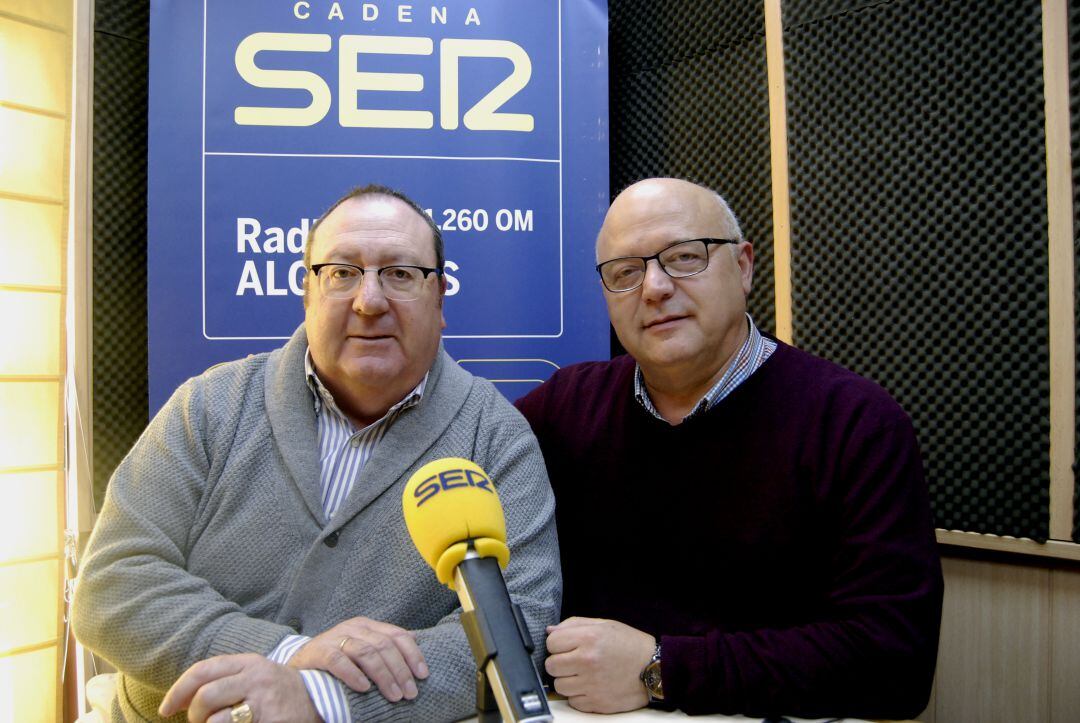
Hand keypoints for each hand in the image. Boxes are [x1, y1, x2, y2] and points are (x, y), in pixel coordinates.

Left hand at [159, 653, 318, 722]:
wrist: (320, 698)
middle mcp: (255, 678)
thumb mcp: (254, 674)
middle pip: (205, 697)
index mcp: (248, 662)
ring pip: (217, 720)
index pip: (202, 671)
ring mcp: (264, 701)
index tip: (166, 709)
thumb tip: (182, 698)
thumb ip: (224, 679)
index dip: (177, 691)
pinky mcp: (271, 721)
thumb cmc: (277, 690)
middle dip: (194, 715)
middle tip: (200, 722)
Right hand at [288, 616, 428, 701]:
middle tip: (409, 692)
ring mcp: (335, 637)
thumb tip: (415, 653)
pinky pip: (339, 661)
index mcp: (367, 626)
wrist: (300, 662)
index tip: (423, 674)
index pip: (397, 634)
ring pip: (366, 652)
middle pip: (384, 645)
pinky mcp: (319, 651)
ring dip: (383, 676)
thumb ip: (383, 649)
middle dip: (400, 670)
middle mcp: (353, 628)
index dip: (412, 654)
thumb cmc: (337, 659)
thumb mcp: (362, 650)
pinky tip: (364, 688)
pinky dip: (353, 674)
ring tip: (394, 695)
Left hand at [545, 616, 654, 712]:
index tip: (567, 646)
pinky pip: (573, 701)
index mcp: (589, 638)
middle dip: (559, 662)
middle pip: (551, 665)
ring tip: (583, 674)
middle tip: (573, 661)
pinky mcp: (596, 703)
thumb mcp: (605, 625)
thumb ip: (575, 624)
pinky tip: (591, 686)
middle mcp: (587, 661)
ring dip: (568, 680)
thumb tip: (550, 631)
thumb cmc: (629, 644)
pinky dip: (579, 695)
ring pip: (559, 686)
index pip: (551, 642)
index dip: (557, 644)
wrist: (654, 668)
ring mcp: (591, 684)